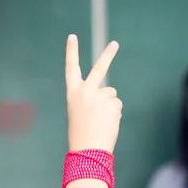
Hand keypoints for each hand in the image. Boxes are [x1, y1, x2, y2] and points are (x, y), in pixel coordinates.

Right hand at [66, 35, 121, 152]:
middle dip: (108, 54)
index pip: (71, 69)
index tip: (72, 37)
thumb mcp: (80, 113)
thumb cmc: (82, 135)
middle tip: (115, 43)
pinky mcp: (112, 103)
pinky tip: (107, 124)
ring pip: (111, 95)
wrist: (87, 150)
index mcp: (73, 93)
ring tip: (101, 122)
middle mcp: (86, 91)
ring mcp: (100, 96)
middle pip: (99, 69)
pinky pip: (117, 105)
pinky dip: (114, 115)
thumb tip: (111, 95)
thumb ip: (92, 100)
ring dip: (109, 106)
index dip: (71, 52)